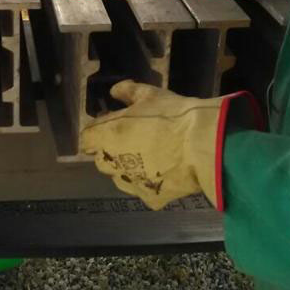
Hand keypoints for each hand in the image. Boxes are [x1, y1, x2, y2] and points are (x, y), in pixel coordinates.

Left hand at [81, 80, 260, 210]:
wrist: (203, 145)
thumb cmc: (173, 115)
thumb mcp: (150, 94)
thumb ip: (127, 91)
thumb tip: (113, 92)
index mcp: (109, 135)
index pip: (87, 138)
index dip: (97, 131)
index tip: (111, 125)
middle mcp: (114, 162)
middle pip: (101, 160)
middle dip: (111, 151)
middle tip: (133, 140)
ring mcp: (132, 183)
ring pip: (120, 178)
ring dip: (127, 170)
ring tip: (149, 159)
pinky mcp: (151, 197)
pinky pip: (144, 192)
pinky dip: (150, 185)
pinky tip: (163, 175)